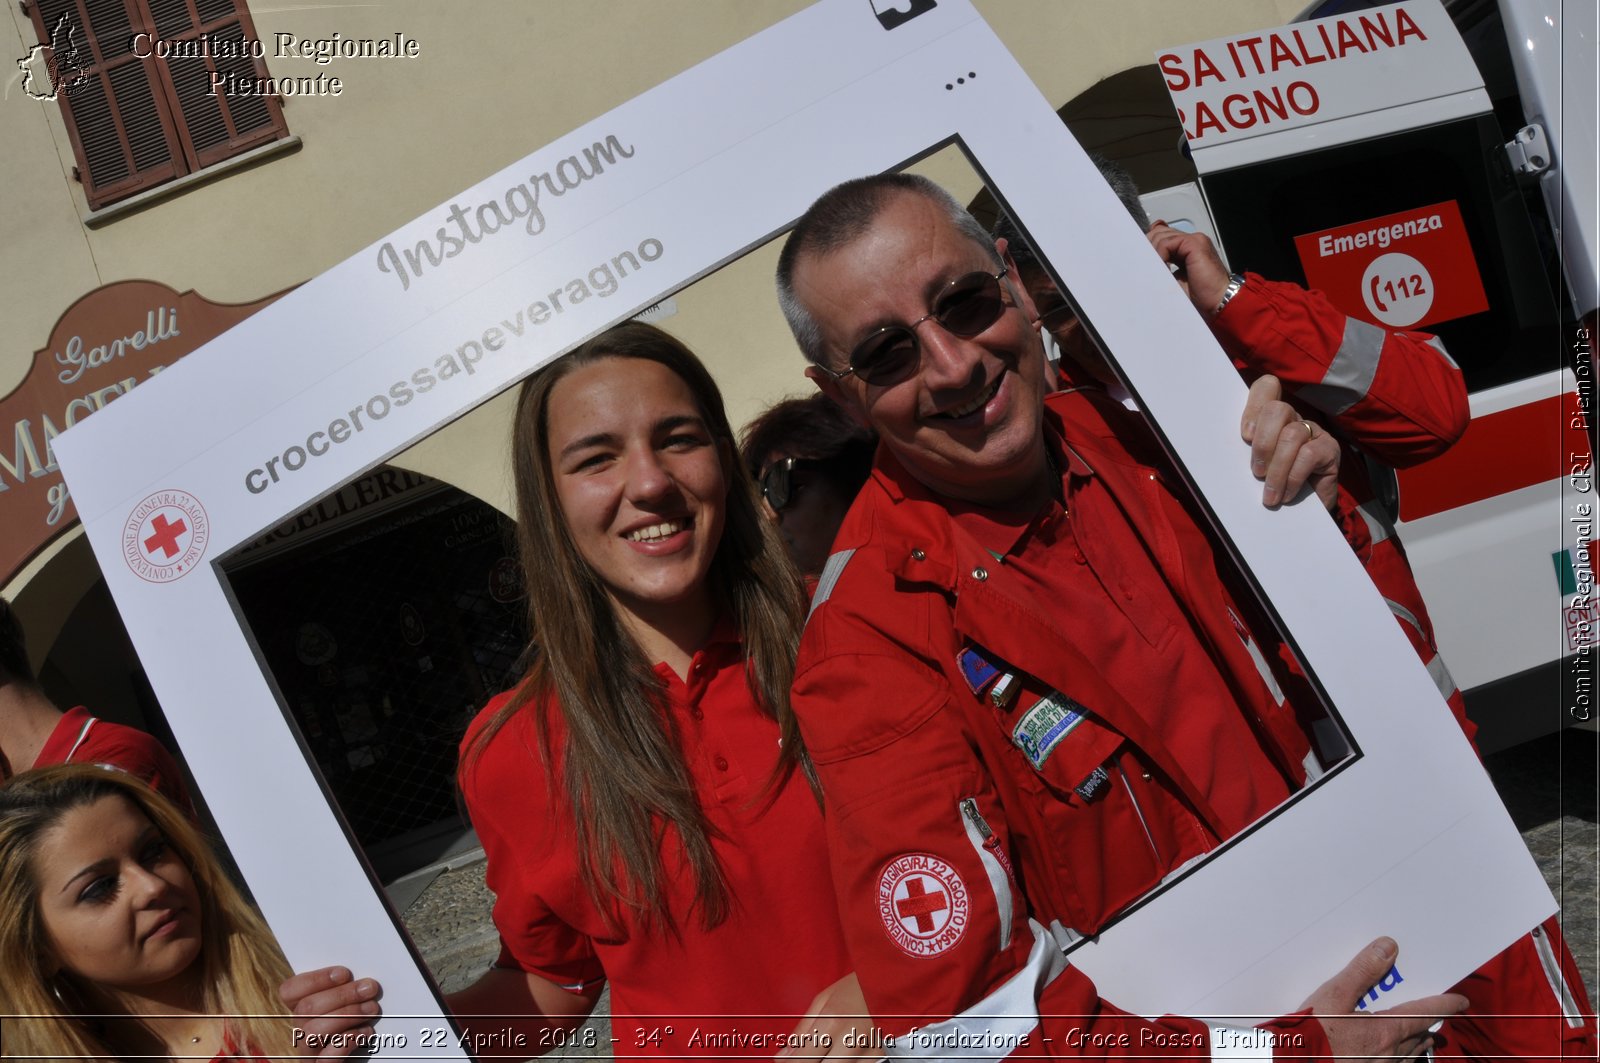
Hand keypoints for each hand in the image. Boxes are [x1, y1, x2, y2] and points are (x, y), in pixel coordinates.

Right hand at [280, 966, 382, 1058]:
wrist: (365, 1059)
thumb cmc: (357, 1027)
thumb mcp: (347, 1005)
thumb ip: (343, 990)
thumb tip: (358, 976)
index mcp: (302, 1012)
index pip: (290, 991)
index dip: (315, 979)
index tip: (344, 973)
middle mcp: (300, 1031)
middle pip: (306, 1008)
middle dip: (342, 995)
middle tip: (370, 988)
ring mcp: (309, 1052)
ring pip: (313, 1030)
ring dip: (347, 1015)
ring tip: (372, 1009)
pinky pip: (326, 1057)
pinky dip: (346, 1042)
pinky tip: (365, 1032)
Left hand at [777, 972, 878, 1060]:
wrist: (892, 982)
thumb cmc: (855, 988)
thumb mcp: (823, 1000)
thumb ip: (802, 1030)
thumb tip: (783, 1055)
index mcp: (832, 1022)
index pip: (802, 1059)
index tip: (785, 1061)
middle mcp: (851, 1040)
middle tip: (809, 1053)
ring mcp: (868, 1052)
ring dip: (829, 1061)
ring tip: (829, 1047)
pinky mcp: (880, 1056)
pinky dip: (847, 1061)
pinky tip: (842, 1051)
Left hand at [1146, 221, 1232, 312]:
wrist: (1220, 303)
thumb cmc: (1202, 297)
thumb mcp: (1174, 281)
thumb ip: (1162, 268)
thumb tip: (1144, 264)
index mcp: (1188, 249)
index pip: (1162, 237)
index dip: (1149, 248)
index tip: (1140, 262)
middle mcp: (1192, 241)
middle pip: (1159, 233)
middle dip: (1148, 248)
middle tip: (1143, 266)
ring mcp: (1194, 240)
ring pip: (1161, 236)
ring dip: (1152, 253)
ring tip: (1152, 271)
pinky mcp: (1194, 243)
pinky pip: (1166, 242)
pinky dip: (1158, 255)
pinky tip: (1160, 269)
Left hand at [1241, 376, 1339, 509]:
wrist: (1303, 513)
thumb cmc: (1273, 486)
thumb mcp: (1254, 466)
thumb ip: (1244, 452)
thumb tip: (1222, 454)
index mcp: (1271, 418)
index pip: (1267, 387)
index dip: (1254, 405)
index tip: (1245, 436)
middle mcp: (1294, 418)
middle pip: (1277, 410)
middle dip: (1263, 443)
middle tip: (1256, 472)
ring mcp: (1313, 431)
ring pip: (1292, 435)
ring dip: (1277, 468)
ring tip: (1270, 493)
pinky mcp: (1330, 448)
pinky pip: (1308, 455)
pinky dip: (1293, 477)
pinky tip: (1287, 494)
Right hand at [1302, 938, 1467, 1060]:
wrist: (1293, 1061)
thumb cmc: (1312, 1031)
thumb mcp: (1334, 994)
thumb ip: (1362, 971)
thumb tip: (1388, 947)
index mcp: (1387, 1030)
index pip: (1426, 1014)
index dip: (1445, 1005)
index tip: (1461, 1000)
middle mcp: (1391, 1053)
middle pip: (1422, 1036)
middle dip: (1430, 1024)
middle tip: (1436, 1013)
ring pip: (1411, 1054)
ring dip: (1418, 1041)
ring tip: (1422, 1033)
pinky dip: (1404, 1057)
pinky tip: (1395, 1055)